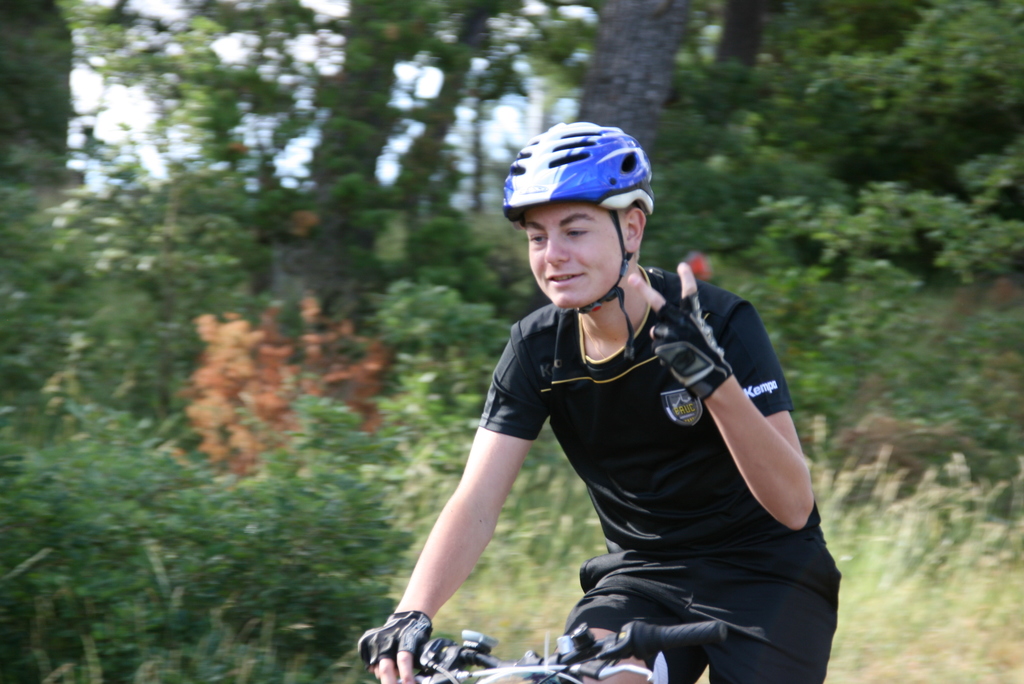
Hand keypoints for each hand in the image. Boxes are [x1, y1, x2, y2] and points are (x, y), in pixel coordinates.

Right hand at [358, 611, 432, 683]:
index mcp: (405, 638)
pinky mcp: (365, 642)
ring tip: (394, 666)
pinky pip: (370, 666)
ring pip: (378, 670)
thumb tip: (416, 682)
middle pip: (385, 668)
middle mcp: (387, 639)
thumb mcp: (421, 647)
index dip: (406, 675)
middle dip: (390, 683)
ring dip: (387, 675)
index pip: (404, 659)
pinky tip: (384, 660)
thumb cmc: (415, 638)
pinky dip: (377, 668)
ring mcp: (374, 640)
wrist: (403, 621)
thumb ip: (416, 663)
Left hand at [627, 263, 732, 397]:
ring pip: (656, 331)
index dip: (687, 279)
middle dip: (644, 290)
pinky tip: (676, 358)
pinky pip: (657, 346)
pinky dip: (664, 353)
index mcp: (693, 316)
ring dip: (662, 339)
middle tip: (632, 278)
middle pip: (659, 303)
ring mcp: (673, 334)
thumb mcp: (696, 332)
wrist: (709, 373)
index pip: (690, 295)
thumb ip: (677, 326)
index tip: (683, 265)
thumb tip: (652, 330)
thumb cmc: (701, 351)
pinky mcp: (665, 347)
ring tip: (678, 349)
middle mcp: (683, 322)